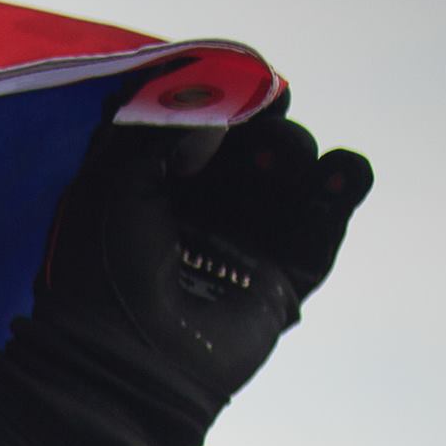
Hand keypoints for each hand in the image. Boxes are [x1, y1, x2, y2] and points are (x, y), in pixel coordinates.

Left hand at [31, 104, 373, 415]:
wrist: (127, 359)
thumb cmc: (103, 270)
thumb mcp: (113, 185)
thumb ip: (159, 133)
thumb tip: (215, 110)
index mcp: (152, 189)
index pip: (203, 131)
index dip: (225, 105)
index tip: (242, 86)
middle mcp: (202, 212)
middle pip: (254, 147)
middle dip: (263, 127)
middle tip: (263, 121)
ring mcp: (246, 243)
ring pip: (292, 178)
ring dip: (295, 154)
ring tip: (277, 161)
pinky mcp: (285, 276)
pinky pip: (325, 224)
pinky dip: (341, 188)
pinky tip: (341, 172)